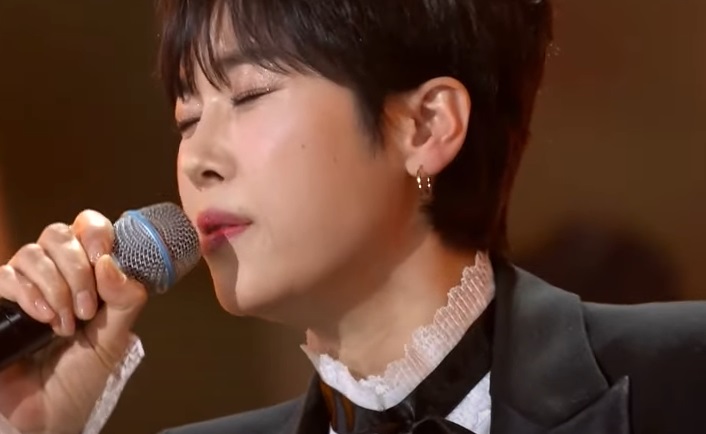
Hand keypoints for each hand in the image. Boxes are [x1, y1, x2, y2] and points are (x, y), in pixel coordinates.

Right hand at [0, 210, 147, 433]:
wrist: (48, 414)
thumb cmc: (81, 378)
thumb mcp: (116, 338)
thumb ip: (125, 300)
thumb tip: (110, 263)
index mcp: (91, 275)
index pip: (89, 228)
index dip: (96, 234)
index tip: (103, 260)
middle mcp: (57, 274)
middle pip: (59, 234)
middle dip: (77, 269)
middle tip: (87, 308)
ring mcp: (27, 287)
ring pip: (32, 253)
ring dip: (56, 289)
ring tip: (66, 325)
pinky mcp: (1, 301)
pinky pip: (6, 275)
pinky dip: (29, 294)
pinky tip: (43, 319)